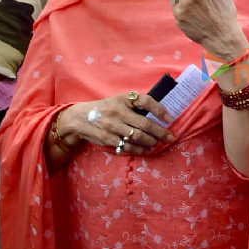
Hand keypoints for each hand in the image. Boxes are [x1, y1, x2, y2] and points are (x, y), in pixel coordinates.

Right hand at [57, 93, 174, 154]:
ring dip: (150, 142)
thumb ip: (135, 105)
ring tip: (156, 143)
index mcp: (123, 99)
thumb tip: (159, 114)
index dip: (160, 109)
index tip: (170, 119)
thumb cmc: (105, 108)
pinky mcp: (107, 138)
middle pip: (144, 123)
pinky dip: (138, 149)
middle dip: (160, 132)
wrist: (79, 118)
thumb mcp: (119, 100)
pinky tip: (144, 150)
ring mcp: (111, 126)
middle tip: (170, 137)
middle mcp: (117, 111)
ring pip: (137, 136)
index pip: (145, 101)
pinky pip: (127, 146)